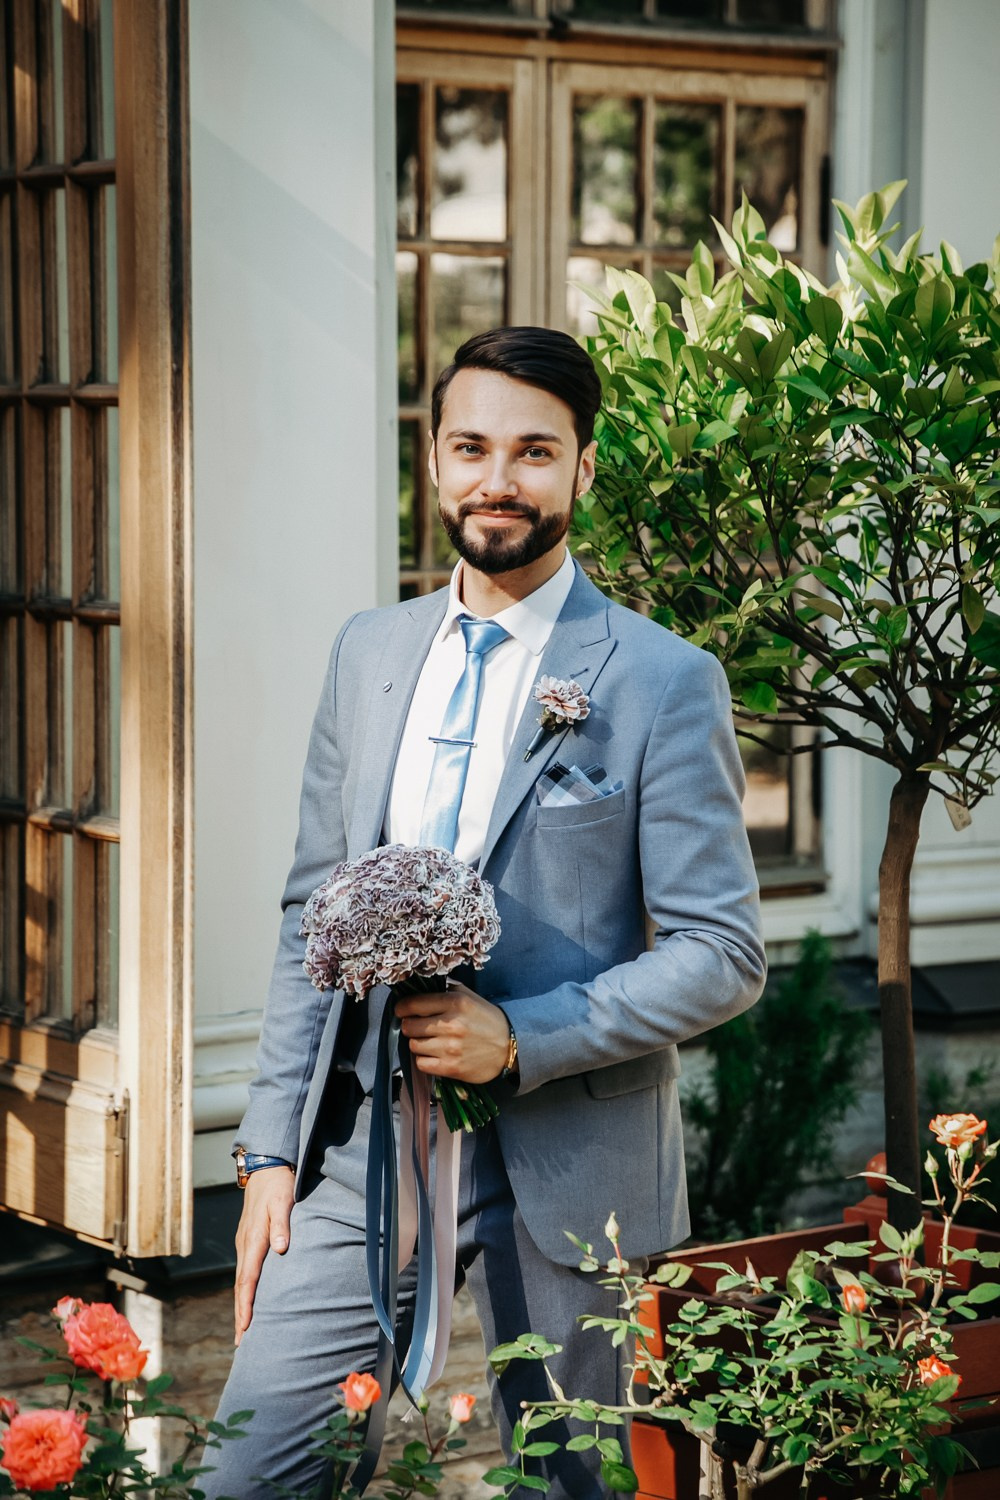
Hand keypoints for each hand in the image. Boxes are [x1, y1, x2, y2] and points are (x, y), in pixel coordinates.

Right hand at [234, 1165, 294, 1345]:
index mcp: (254, 1239)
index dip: (247, 1304)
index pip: (248, 1279)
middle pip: (241, 1286)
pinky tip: (248, 1298)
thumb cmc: (278, 1185)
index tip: (246, 1326)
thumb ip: (283, 1225)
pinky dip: (245, 1289)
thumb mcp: (284, 1202)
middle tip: (241, 1341)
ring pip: (242, 1280)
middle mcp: (245, 1244)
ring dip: (242, 1304)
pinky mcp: (247, 1239)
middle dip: (241, 1314)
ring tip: (243, 1329)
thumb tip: (281, 1249)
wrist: (265, 1167)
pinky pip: (245, 1270)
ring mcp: (244, 1242)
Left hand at [395, 982, 509, 1083]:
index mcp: (455, 1002)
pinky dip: (425, 1060)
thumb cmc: (487, 1019)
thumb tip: (420, 985)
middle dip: (410, 1026)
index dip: (402, 1008)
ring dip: (418, 1043)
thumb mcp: (470, 997)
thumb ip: (446, 989)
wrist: (509, 1046)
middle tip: (418, 1027)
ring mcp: (450, 1048)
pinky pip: (421, 1064)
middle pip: (409, 1026)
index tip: (401, 1011)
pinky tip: (435, 1055)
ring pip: (414, 1046)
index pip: (413, 1004)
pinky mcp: (451, 1067)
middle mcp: (451, 1024)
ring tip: (430, 1041)